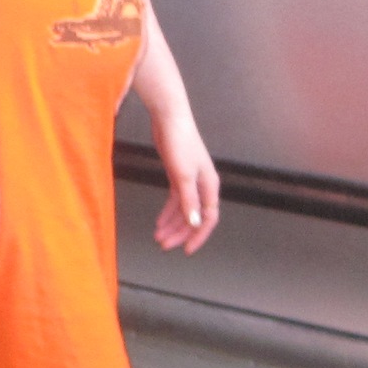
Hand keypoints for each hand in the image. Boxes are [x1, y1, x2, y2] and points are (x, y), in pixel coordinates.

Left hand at [151, 107, 219, 255]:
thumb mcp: (183, 175)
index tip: (186, 249)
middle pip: (193, 216)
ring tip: (158, 236)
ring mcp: (190, 180)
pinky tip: (159, 221)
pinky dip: (168, 212)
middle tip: (164, 245)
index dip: (198, 235)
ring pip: (183, 210)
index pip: (208, 218)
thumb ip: (189, 201)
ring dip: (172, 224)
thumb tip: (194, 223)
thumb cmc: (180, 142)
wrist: (170, 118)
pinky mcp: (178, 175)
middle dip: (179, 232)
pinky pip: (175, 200)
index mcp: (209, 185)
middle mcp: (202, 185)